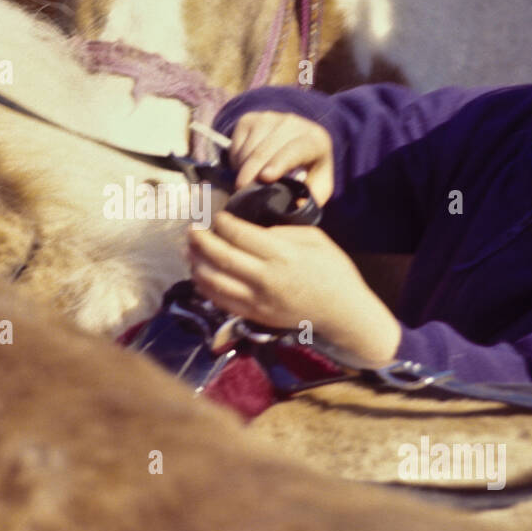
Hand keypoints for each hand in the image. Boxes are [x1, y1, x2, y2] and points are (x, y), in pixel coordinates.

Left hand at [186, 211, 401, 363]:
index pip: (240, 235)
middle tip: (192, 229)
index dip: (222, 223)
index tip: (217, 215)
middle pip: (221, 256)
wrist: (342, 312)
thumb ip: (281, 232)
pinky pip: (221, 301)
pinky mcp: (254, 316)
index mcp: (282, 255)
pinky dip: (205, 286)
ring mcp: (257, 300)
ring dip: (196, 263)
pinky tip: (199, 274)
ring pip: (214, 281)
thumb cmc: (332, 270)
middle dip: (201, 240)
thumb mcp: (314, 238)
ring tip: (189, 250)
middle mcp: (265, 278)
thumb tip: (253, 230)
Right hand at [226, 111, 335, 205]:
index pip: (296, 149)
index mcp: (316, 140)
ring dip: (242, 169)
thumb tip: (295, 206)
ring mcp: (270, 118)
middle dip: (251, 173)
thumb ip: (311, 198)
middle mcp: (293, 123)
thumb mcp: (318, 186)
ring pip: (248, 148)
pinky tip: (245, 167)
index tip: (264, 177)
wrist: (295, 144)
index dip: (279, 162)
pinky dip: (235, 160)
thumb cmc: (307, 171)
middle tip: (242, 192)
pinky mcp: (250, 118)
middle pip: (266, 150)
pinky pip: (236, 144)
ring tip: (248, 182)